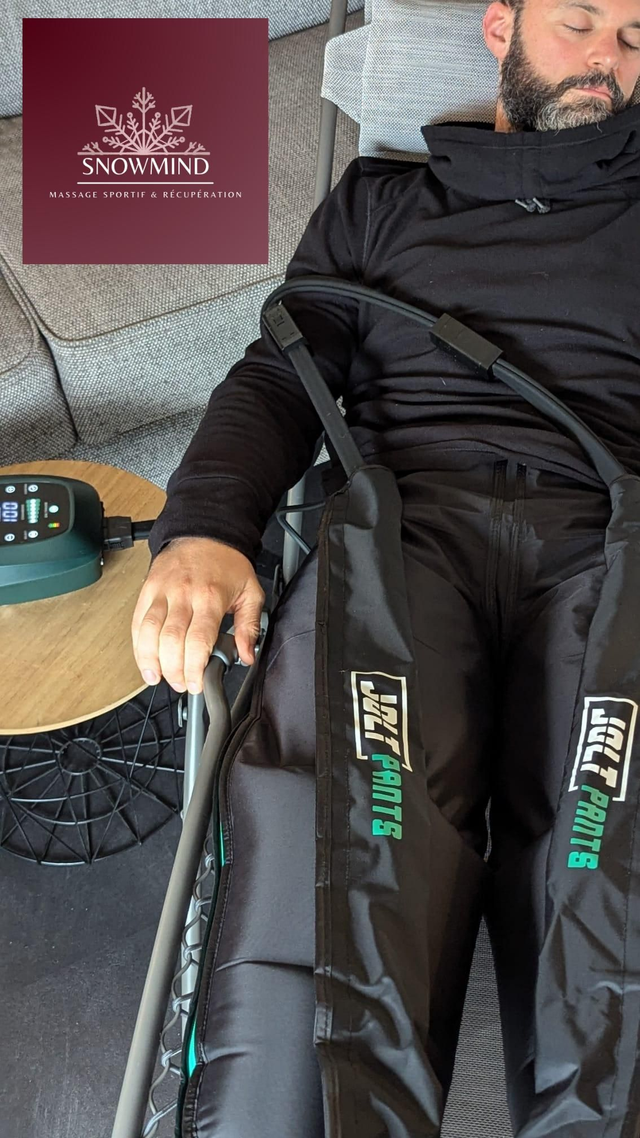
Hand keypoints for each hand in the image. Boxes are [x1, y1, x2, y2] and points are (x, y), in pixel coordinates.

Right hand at [131, 536, 264, 693]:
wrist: (205, 531)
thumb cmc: (227, 563)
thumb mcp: (250, 592)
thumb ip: (249, 626)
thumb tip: (247, 655)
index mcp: (210, 597)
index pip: (198, 640)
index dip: (194, 668)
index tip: (196, 683)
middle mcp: (184, 594)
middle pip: (171, 641)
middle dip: (173, 670)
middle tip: (180, 684)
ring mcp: (162, 591)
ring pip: (148, 632)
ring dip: (150, 661)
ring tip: (157, 678)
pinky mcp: (148, 589)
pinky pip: (137, 620)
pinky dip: (137, 644)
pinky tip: (144, 660)